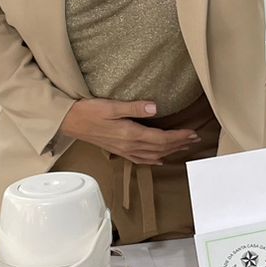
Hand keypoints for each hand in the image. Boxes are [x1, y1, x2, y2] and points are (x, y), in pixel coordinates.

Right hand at [57, 98, 199, 164]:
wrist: (70, 122)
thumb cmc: (89, 111)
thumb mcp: (112, 106)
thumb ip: (135, 108)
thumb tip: (155, 108)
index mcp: (130, 134)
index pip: (161, 138)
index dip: (179, 137)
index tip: (192, 133)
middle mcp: (130, 145)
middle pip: (161, 148)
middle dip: (179, 144)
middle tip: (195, 139)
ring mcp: (124, 150)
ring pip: (153, 155)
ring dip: (170, 151)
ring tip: (184, 146)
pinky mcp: (119, 150)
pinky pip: (141, 159)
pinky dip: (154, 160)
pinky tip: (160, 159)